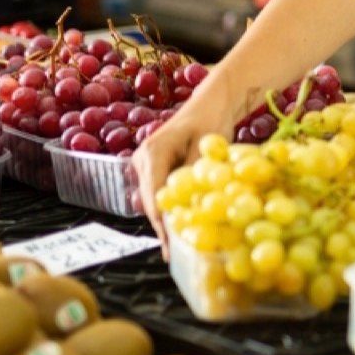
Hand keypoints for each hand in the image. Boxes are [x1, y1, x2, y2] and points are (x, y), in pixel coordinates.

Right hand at [134, 86, 233, 256]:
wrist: (211, 102)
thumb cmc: (211, 119)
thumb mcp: (206, 146)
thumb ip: (193, 173)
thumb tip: (191, 204)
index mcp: (152, 154)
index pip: (153, 197)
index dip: (162, 223)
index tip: (172, 245)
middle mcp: (143, 160)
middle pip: (149, 201)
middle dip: (163, 226)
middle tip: (176, 252)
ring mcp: (146, 163)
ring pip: (153, 198)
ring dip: (166, 217)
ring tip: (180, 243)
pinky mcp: (155, 167)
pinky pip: (159, 191)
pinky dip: (170, 205)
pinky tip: (182, 222)